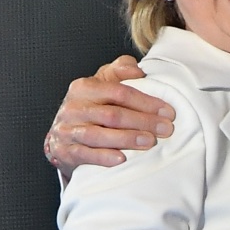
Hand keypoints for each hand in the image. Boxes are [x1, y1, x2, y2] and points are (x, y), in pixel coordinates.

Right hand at [44, 56, 174, 173]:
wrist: (63, 135)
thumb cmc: (90, 108)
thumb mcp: (102, 84)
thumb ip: (119, 71)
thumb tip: (138, 71)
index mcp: (84, 87)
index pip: (118, 92)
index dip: (145, 102)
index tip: (167, 112)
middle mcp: (74, 107)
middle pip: (112, 114)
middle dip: (142, 121)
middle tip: (165, 129)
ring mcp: (68, 130)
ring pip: (99, 135)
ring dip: (127, 139)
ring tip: (149, 142)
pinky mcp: (65, 151)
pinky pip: (85, 154)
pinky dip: (104, 157)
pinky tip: (122, 159)